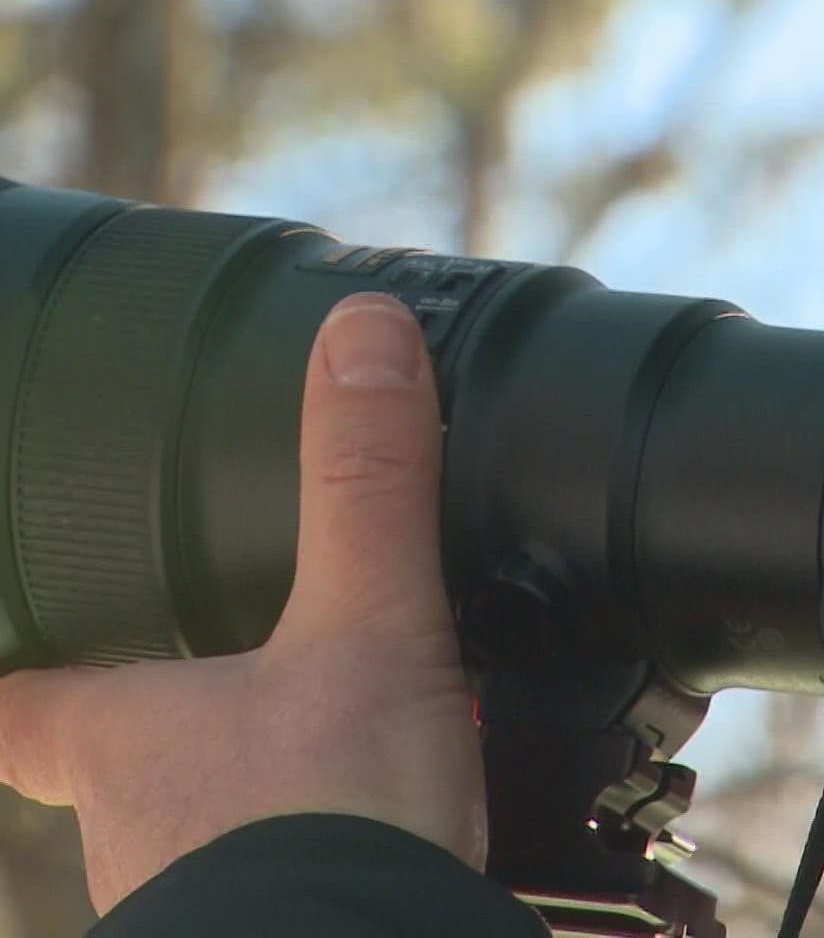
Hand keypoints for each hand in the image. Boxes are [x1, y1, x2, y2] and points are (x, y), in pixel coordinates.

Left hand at [0, 292, 483, 913]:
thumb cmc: (326, 819)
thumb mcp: (366, 625)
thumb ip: (367, 486)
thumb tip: (362, 331)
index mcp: (123, 734)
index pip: (14, 703)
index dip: (14, 672)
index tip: (17, 654)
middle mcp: (135, 823)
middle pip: (118, 763)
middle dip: (176, 723)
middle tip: (243, 679)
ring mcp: (202, 893)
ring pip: (207, 830)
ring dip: (262, 795)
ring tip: (346, 760)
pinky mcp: (292, 925)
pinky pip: (291, 885)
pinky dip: (331, 855)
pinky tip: (400, 837)